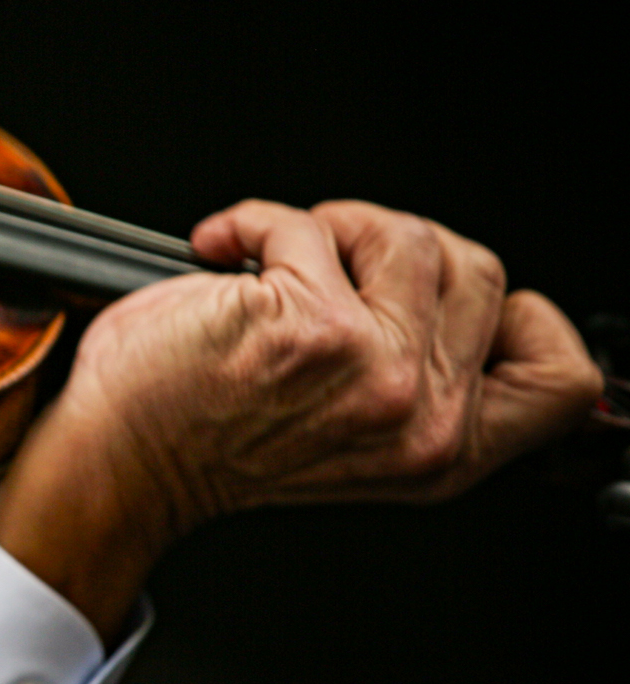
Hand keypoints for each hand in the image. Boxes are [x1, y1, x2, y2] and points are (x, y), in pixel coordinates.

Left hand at [0, 199, 600, 636]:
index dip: (518, 317)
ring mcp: (375, 373)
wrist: (122, 461)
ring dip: (330, 228)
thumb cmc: (204, 436)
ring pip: (409, 236)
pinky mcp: (314, 329)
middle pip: (478, 271)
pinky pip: (310, 225)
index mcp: (443, 452)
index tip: (440, 300)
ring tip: (275, 263)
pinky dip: (258, 222)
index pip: (562, 380)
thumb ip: (420, 378)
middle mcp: (421, 420)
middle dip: (394, 248)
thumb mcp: (354, 435)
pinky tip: (224, 251)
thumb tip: (452, 290)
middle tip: (325, 271)